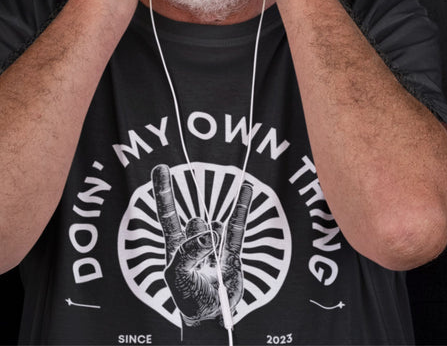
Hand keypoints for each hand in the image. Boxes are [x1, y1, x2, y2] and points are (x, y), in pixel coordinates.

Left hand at [152, 164, 252, 326]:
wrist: (210, 319)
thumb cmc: (187, 298)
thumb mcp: (177, 276)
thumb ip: (188, 252)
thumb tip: (210, 232)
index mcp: (175, 247)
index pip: (168, 214)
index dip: (164, 192)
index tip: (161, 167)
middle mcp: (195, 242)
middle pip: (195, 225)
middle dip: (195, 238)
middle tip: (196, 258)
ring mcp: (214, 246)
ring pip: (213, 229)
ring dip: (212, 242)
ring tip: (211, 264)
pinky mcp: (233, 253)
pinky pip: (238, 227)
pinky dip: (241, 207)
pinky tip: (246, 188)